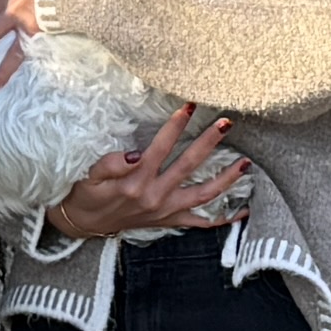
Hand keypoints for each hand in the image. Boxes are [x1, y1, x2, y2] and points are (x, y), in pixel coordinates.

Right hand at [42, 105, 247, 241]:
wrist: (84, 224)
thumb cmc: (87, 194)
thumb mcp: (89, 176)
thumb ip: (111, 164)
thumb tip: (134, 154)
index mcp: (135, 181)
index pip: (160, 148)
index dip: (175, 126)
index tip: (189, 106)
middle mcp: (155, 196)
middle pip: (189, 166)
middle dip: (209, 142)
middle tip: (226, 123)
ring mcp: (166, 211)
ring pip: (203, 194)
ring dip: (226, 178)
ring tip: (245, 163)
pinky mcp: (170, 221)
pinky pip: (202, 223)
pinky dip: (224, 218)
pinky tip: (243, 210)